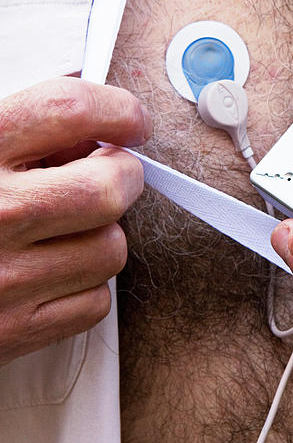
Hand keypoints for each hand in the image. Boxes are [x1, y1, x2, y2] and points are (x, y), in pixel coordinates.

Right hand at [0, 77, 150, 364]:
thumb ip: (15, 131)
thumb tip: (91, 131)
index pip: (69, 109)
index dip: (116, 109)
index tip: (129, 121)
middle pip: (111, 187)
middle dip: (122, 176)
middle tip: (108, 175)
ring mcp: (3, 278)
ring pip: (111, 248)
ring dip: (99, 236)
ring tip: (60, 231)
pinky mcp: (11, 333)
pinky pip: (93, 303)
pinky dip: (82, 288)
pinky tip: (48, 274)